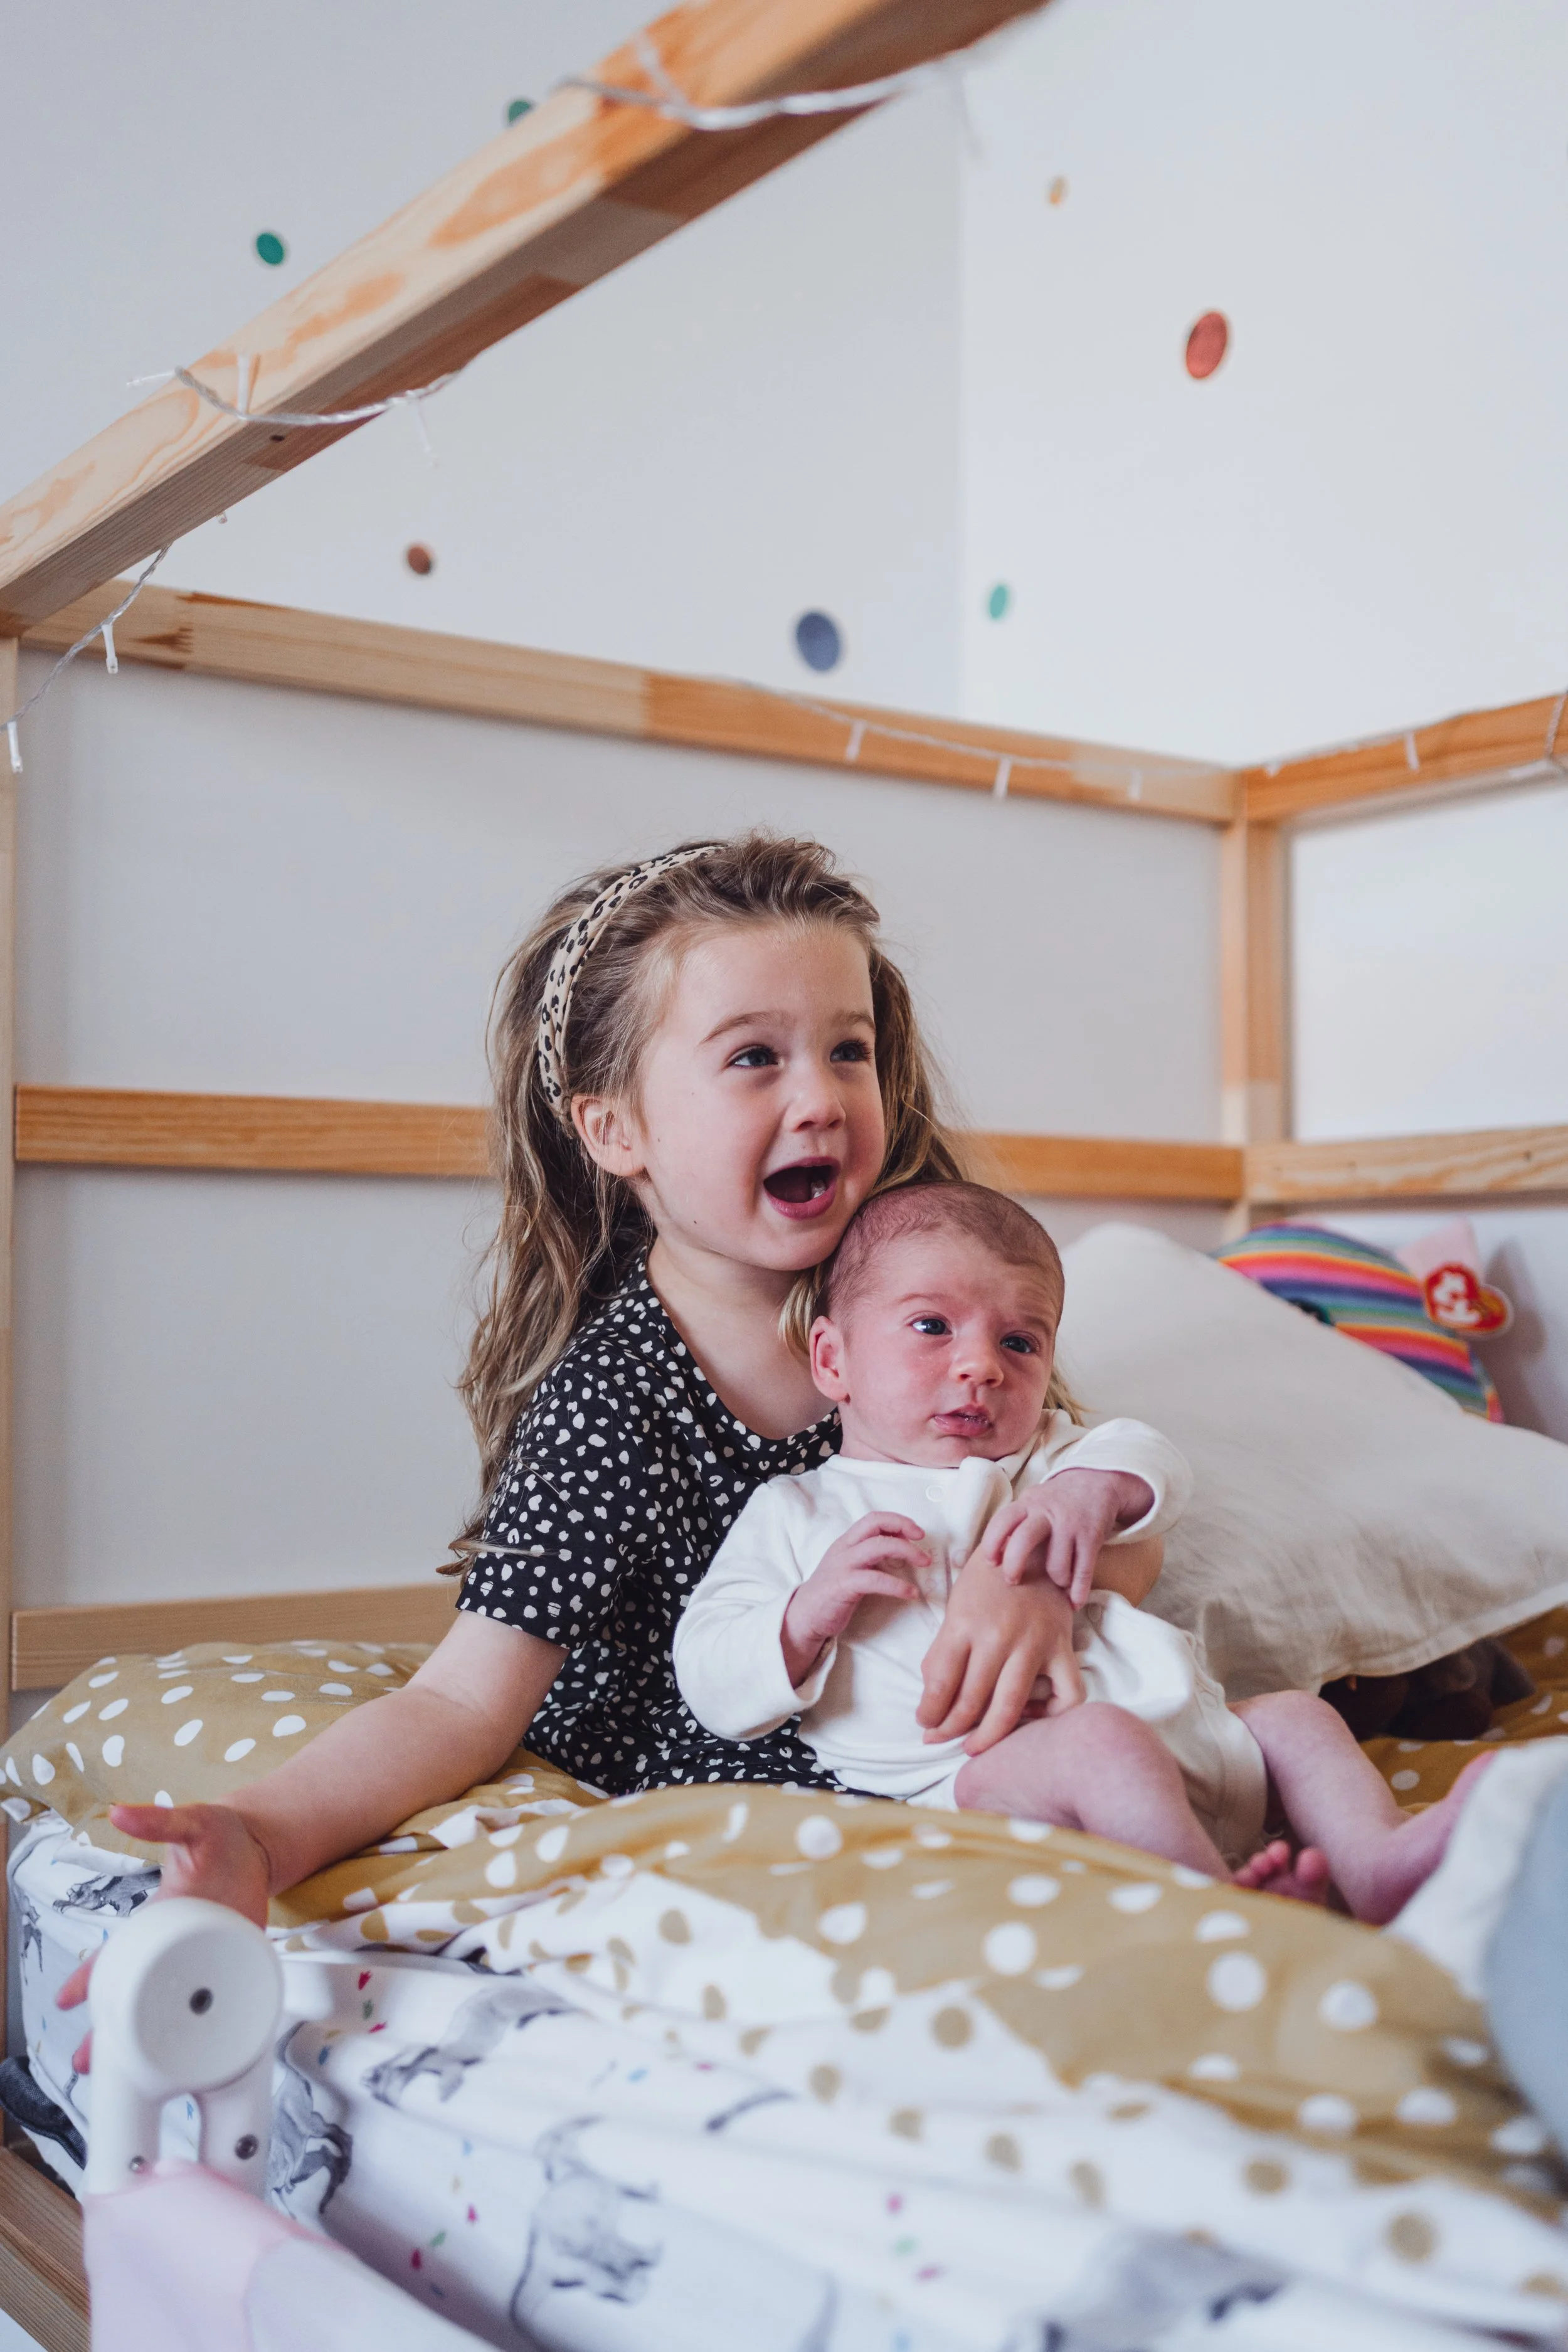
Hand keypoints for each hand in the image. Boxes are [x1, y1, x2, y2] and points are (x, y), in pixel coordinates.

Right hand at [56, 1802, 273, 2071]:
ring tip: (134, 2071)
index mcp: (158, 1917)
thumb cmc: (220, 1835)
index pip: (115, 1952)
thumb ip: (158, 1821)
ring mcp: (205, 1955)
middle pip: (134, 1994)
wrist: (262, 1846)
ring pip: (172, 2005)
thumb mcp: (191, 1823)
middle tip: (87, 2062)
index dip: (88, 1977)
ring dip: (151, 2037)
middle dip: (108, 2029)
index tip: (66, 2001)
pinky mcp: (236, 1960)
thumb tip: (120, 1813)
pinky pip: (219, 1996)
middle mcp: (175, 1942)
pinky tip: (204, 2048)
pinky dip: (210, 2021)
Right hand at [781, 1513, 925, 1685]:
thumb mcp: (850, 1566)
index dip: (898, 1520)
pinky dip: (897, 1585)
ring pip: (878, 1546)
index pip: (873, 1519)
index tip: (916, 1532)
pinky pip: (875, 1579)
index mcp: (846, 1542)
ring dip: (906, 1551)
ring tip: (924, 1563)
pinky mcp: (843, 1586)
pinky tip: (911, 1593)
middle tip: (922, 1542)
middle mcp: (844, 1548)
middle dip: (903, 1527)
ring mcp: (843, 1566)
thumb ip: (869, 1555)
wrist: (804, 1616)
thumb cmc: (832, 1592)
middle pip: (875, 1524)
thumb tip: (900, 1546)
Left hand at [917, 1557, 1083, 1753]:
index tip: (924, 1724)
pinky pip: (1066, 1695)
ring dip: (988, 1736)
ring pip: (1011, 1707)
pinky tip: (1031, 1718)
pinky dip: (1051, 1716)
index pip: (941, 1683)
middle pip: (971, 1702)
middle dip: (950, 1730)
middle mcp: (998, 1636)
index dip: (929, 1713)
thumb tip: (932, 1697)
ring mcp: (1034, 1643)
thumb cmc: (987, 1583)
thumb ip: (942, 1652)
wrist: (1032, 1547)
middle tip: (939, 1740)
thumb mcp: (955, 1608)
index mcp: (965, 1624)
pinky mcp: (1062, 1647)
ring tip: (974, 1746)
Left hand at [972, 1468, 1152, 1605]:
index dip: (992, 1543)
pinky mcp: (1092, 1537)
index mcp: (1027, 1504)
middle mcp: (1047, 1513)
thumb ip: (1016, 1524)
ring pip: (1056, 1564)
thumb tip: (990, 1558)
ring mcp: (1071, 1525)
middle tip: (1012, 1581)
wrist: (1096, 1480)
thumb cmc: (1056, 1500)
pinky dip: (1078, 1592)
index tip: (989, 1563)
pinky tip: (1073, 1602)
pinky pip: (1083, 1571)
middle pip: (1024, 1540)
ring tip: (1056, 1584)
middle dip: (1015, 1566)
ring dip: (1056, 1581)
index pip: (1003, 1521)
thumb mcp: (1033, 1502)